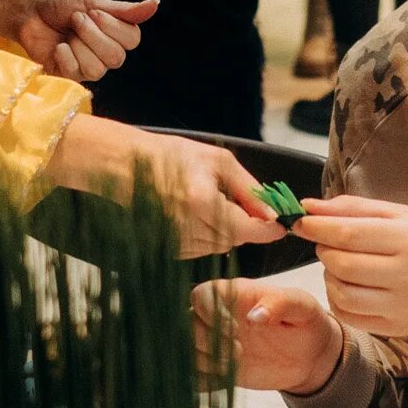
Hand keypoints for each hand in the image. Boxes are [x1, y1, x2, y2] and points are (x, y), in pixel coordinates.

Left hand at [0, 0, 159, 81]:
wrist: (29, 11)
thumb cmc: (59, 3)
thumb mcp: (91, 1)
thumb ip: (123, 10)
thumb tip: (156, 3)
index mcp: (116, 33)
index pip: (133, 40)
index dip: (112, 27)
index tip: (92, 12)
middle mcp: (106, 53)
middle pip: (117, 58)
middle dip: (92, 35)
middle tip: (75, 20)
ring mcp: (88, 66)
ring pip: (98, 69)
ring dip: (78, 46)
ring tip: (66, 34)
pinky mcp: (69, 76)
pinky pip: (77, 74)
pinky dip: (65, 57)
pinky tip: (58, 48)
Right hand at [47, 117, 280, 256]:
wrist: (126, 167)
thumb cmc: (171, 157)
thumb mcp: (218, 161)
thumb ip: (249, 189)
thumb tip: (273, 212)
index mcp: (203, 203)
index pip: (250, 230)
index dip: (270, 229)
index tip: (281, 224)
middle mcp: (189, 228)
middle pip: (238, 240)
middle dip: (246, 224)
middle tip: (239, 201)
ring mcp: (178, 242)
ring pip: (222, 246)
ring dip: (227, 229)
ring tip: (210, 202)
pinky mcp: (170, 250)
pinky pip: (204, 249)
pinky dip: (209, 235)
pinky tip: (196, 214)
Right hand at [198, 279, 343, 393]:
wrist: (310, 356)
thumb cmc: (305, 321)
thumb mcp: (302, 306)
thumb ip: (280, 303)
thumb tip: (254, 315)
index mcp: (234, 294)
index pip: (200, 295)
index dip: (209, 311)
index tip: (234, 329)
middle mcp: (217, 317)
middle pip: (186, 324)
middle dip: (207, 341)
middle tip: (239, 352)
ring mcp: (214, 343)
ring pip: (185, 349)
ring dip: (203, 362)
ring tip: (232, 367)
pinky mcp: (215, 368)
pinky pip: (193, 375)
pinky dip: (201, 381)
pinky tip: (224, 380)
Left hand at [292, 194, 407, 339]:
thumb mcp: (403, 214)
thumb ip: (354, 208)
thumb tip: (309, 205)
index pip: (348, 234)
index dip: (316, 227)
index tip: (300, 220)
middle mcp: (406, 275)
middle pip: (341, 263)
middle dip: (323, 248)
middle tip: (327, 240)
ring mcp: (401, 307)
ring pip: (340, 292)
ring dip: (329, 274)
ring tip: (340, 262)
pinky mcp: (395, 328)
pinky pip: (349, 315)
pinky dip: (337, 298)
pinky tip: (348, 284)